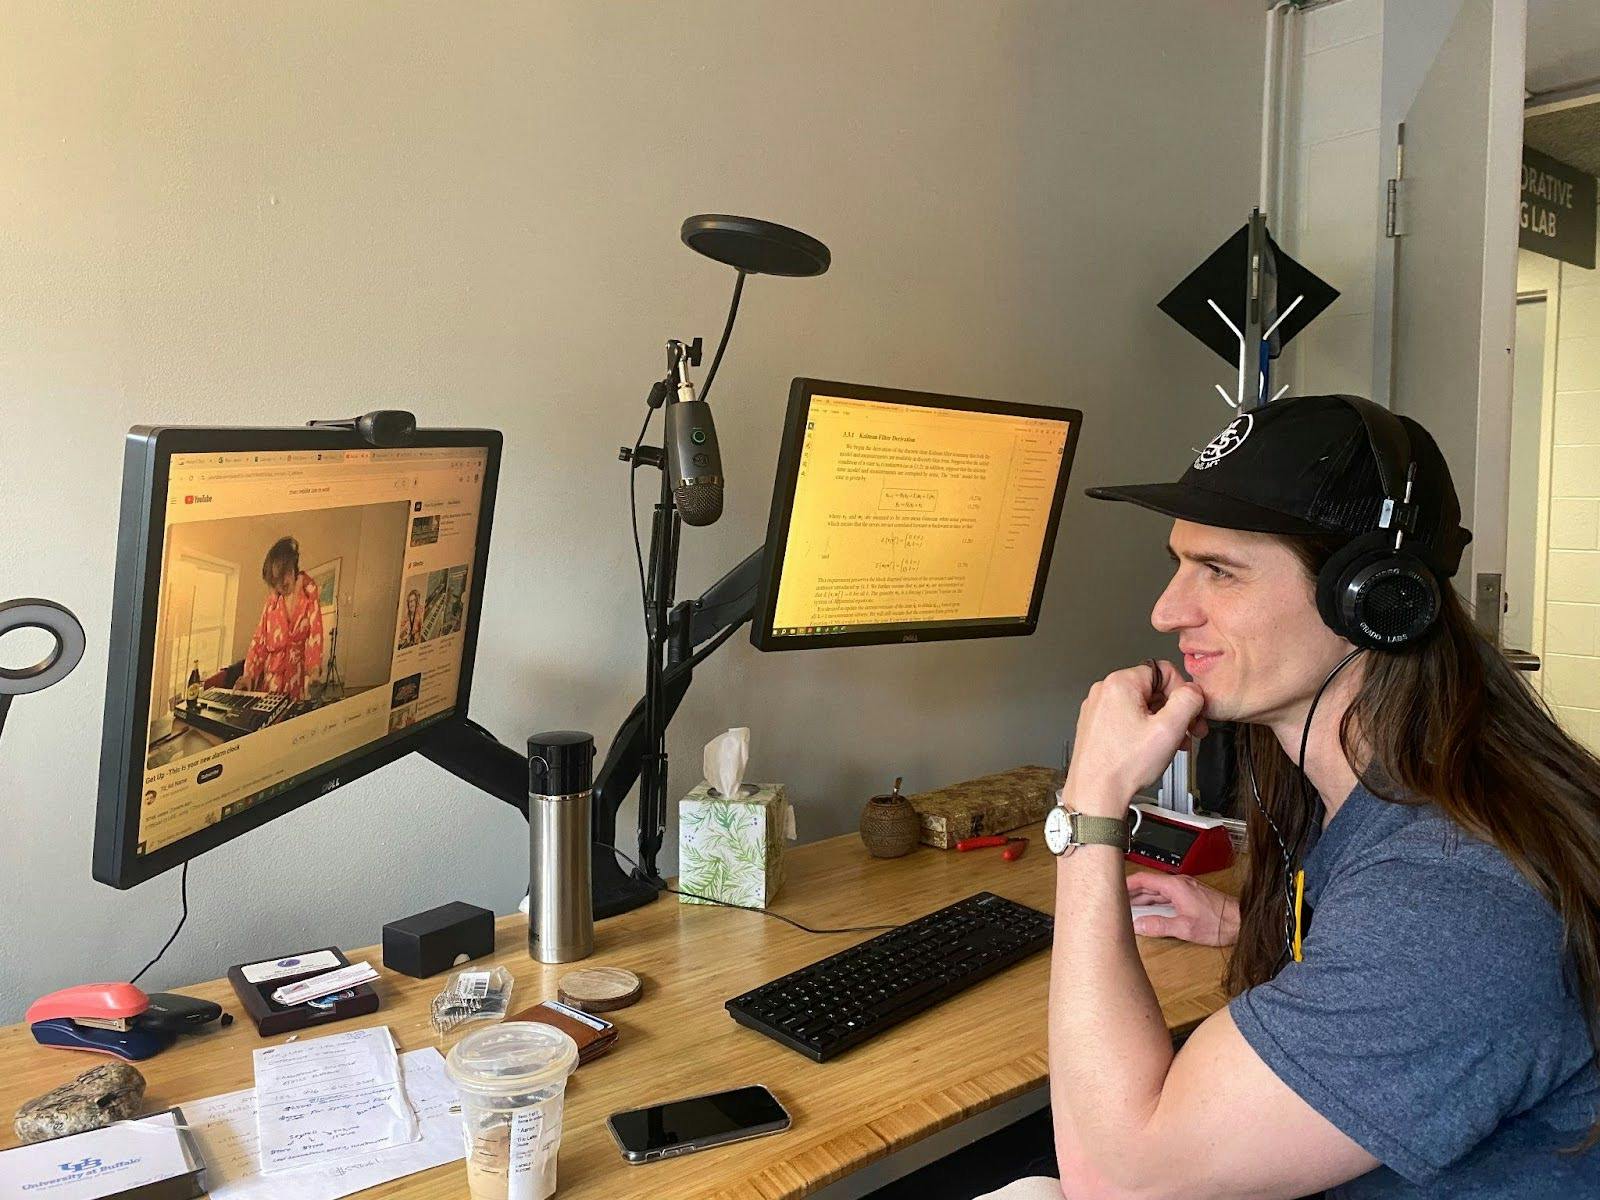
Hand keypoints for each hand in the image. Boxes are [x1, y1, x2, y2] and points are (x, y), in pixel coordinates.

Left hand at [1063, 661, 1206, 815]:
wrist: (1095, 794)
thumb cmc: (1123, 766)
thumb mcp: (1169, 729)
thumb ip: (1188, 701)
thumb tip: (1194, 691)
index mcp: (1120, 684)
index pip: (1164, 671)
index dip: (1184, 693)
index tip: (1192, 712)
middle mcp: (1104, 691)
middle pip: (1153, 689)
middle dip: (1175, 711)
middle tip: (1188, 732)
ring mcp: (1097, 709)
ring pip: (1142, 706)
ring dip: (1162, 723)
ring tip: (1172, 744)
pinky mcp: (1095, 726)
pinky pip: (1127, 719)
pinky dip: (1144, 730)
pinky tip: (1152, 749)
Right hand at [1127, 871, 1238, 945]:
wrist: (1240, 921)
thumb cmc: (1219, 922)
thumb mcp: (1185, 928)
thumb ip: (1159, 926)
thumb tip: (1139, 925)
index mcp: (1175, 886)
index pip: (1144, 879)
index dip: (1127, 883)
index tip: (1114, 887)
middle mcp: (1180, 884)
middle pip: (1149, 884)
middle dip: (1132, 891)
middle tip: (1117, 898)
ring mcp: (1186, 888)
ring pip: (1158, 889)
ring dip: (1144, 896)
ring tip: (1131, 904)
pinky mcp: (1191, 895)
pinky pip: (1167, 894)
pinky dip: (1155, 900)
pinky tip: (1152, 908)